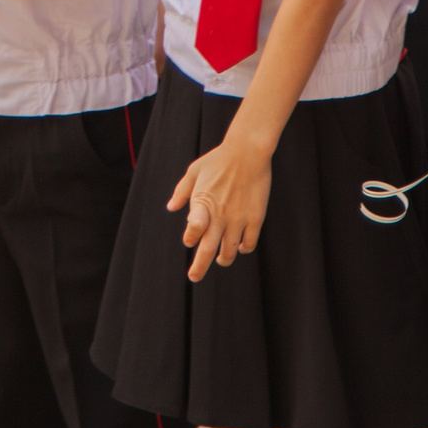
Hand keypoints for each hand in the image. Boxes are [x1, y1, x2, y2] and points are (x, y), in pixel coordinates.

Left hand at [168, 134, 271, 280]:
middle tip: (194, 276)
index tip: (189, 241)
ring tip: (221, 259)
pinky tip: (241, 247)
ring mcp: (239, 219)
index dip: (190, 238)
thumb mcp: (194, 171)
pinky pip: (249, 243)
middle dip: (199, 267)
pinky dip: (244, 249)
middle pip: (208, 250)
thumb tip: (171, 208)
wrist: (248, 151)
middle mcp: (220, 215)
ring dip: (224, 259)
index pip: (193, 230)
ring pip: (230, 251)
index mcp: (202, 204)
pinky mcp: (255, 218)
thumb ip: (182, 191)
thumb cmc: (219, 159)